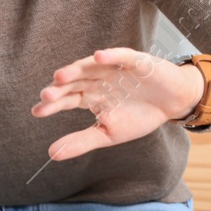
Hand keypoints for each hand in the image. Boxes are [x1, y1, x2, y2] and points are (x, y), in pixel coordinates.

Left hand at [31, 47, 204, 160]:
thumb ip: (81, 141)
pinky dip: (110, 56)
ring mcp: (115, 68)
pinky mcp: (136, 61)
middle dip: (60, 88)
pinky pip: (121, 56)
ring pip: (90, 67)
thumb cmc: (140, 116)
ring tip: (60, 76)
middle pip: (74, 82)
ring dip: (75, 70)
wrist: (173, 104)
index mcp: (90, 96)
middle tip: (46, 96)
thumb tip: (51, 154)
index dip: (52, 104)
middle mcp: (98, 80)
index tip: (36, 111)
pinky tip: (98, 58)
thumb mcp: (109, 133)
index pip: (67, 99)